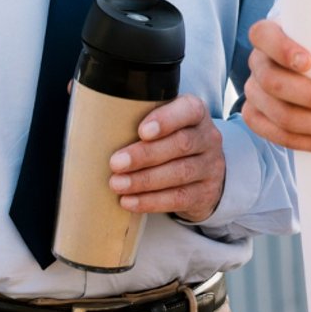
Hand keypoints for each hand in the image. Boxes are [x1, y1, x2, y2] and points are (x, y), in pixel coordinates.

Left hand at [107, 94, 224, 222]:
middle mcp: (208, 137)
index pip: (189, 110)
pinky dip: (151, 201)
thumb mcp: (165, 122)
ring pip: (180, 173)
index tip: (141, 131)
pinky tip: (129, 201)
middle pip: (181, 144)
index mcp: (196, 113)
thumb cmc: (171, 139)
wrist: (203, 171)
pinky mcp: (205, 193)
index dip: (167, 120)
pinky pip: (179, 198)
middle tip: (116, 163)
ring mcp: (210, 166)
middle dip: (145, 155)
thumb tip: (99, 123)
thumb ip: (142, 117)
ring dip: (145, 180)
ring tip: (118, 184)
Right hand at [244, 20, 310, 153]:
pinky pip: (279, 137)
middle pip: (273, 82)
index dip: (283, 50)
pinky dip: (310, 143)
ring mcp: (255, 93)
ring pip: (278, 115)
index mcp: (268, 36)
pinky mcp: (259, 119)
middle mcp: (257, 63)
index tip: (310, 62)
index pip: (263, 36)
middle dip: (308, 95)